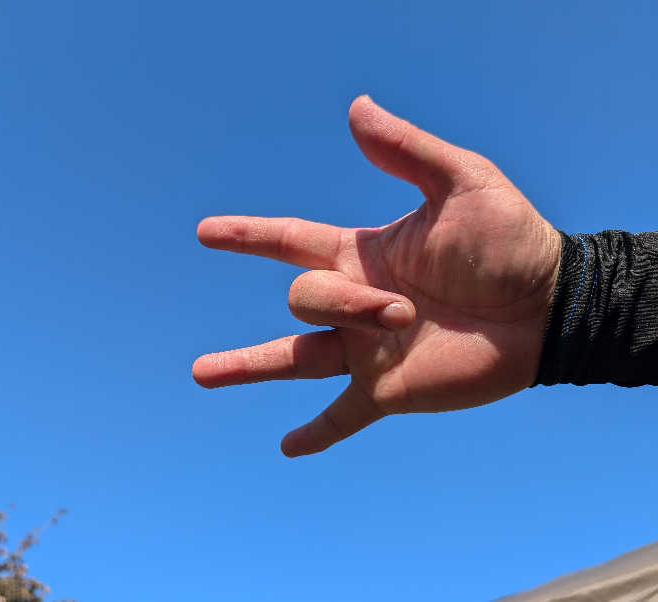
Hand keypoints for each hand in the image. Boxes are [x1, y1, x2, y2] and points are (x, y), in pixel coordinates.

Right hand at [193, 95, 560, 456]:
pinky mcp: (389, 391)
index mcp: (362, 254)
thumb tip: (355, 109)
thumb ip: (406, 152)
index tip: (205, 232)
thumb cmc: (511, 241)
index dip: (246, 236)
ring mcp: (367, 350)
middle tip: (406, 310)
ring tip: (200, 372)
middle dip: (344, 304)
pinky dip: (317, 433)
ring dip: (250, 366)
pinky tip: (288, 448)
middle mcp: (355, 303)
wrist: (551, 306)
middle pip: (305, 299)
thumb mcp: (461, 182)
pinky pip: (343, 415)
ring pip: (295, 357)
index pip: (288, 242)